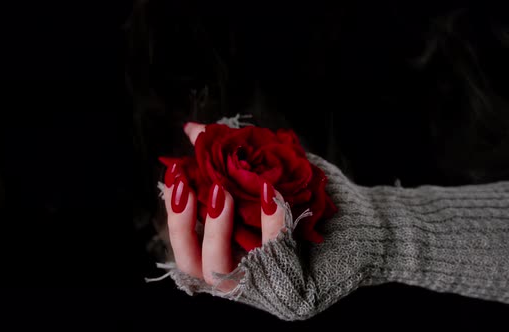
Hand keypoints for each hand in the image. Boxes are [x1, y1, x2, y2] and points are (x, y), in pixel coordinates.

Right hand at [162, 122, 286, 290]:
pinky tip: (271, 195)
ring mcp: (254, 280)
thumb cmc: (282, 210)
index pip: (183, 242)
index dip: (174, 211)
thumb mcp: (249, 185)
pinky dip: (271, 223)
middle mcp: (229, 274)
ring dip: (215, 229)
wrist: (334, 238)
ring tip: (221, 190)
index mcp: (217, 255)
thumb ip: (217, 161)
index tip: (175, 175)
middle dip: (183, 223)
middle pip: (191, 261)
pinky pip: (275, 252)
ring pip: (220, 268)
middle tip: (188, 185)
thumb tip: (191, 129)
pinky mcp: (286, 278)